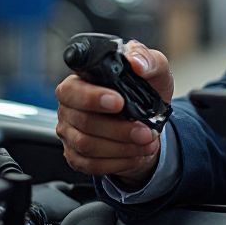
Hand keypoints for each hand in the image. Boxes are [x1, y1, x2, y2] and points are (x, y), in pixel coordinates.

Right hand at [55, 41, 173, 187]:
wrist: (151, 121)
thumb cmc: (147, 91)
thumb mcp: (156, 72)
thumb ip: (149, 60)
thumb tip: (136, 62)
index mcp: (81, 81)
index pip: (73, 89)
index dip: (92, 97)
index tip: (119, 102)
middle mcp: (69, 107)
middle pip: (83, 121)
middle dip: (118, 129)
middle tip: (145, 131)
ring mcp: (70, 133)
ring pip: (87, 145)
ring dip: (122, 147)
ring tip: (147, 142)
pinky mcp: (76, 156)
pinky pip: (91, 164)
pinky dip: (118, 162)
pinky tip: (136, 154)